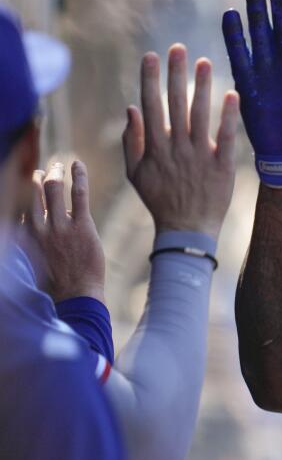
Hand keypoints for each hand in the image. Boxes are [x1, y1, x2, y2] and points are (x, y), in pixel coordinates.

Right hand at [27, 161, 104, 302]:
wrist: (76, 295)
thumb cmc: (56, 282)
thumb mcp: (32, 259)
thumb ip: (29, 240)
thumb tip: (28, 225)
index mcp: (25, 235)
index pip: (20, 204)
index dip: (22, 190)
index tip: (25, 181)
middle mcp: (38, 227)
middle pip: (33, 191)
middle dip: (37, 176)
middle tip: (44, 170)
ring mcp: (60, 226)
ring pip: (54, 189)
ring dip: (56, 173)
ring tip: (59, 166)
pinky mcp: (82, 226)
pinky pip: (79, 194)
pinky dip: (78, 176)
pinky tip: (78, 164)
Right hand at [123, 45, 239, 238]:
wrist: (186, 230)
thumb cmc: (160, 200)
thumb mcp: (136, 174)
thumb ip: (130, 141)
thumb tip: (130, 108)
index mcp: (155, 147)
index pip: (151, 106)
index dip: (150, 80)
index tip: (152, 56)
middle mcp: (176, 147)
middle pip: (174, 104)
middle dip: (175, 74)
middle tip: (179, 48)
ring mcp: (199, 156)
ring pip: (199, 115)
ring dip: (201, 87)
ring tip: (205, 62)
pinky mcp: (221, 166)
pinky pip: (226, 137)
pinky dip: (229, 117)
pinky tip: (233, 95)